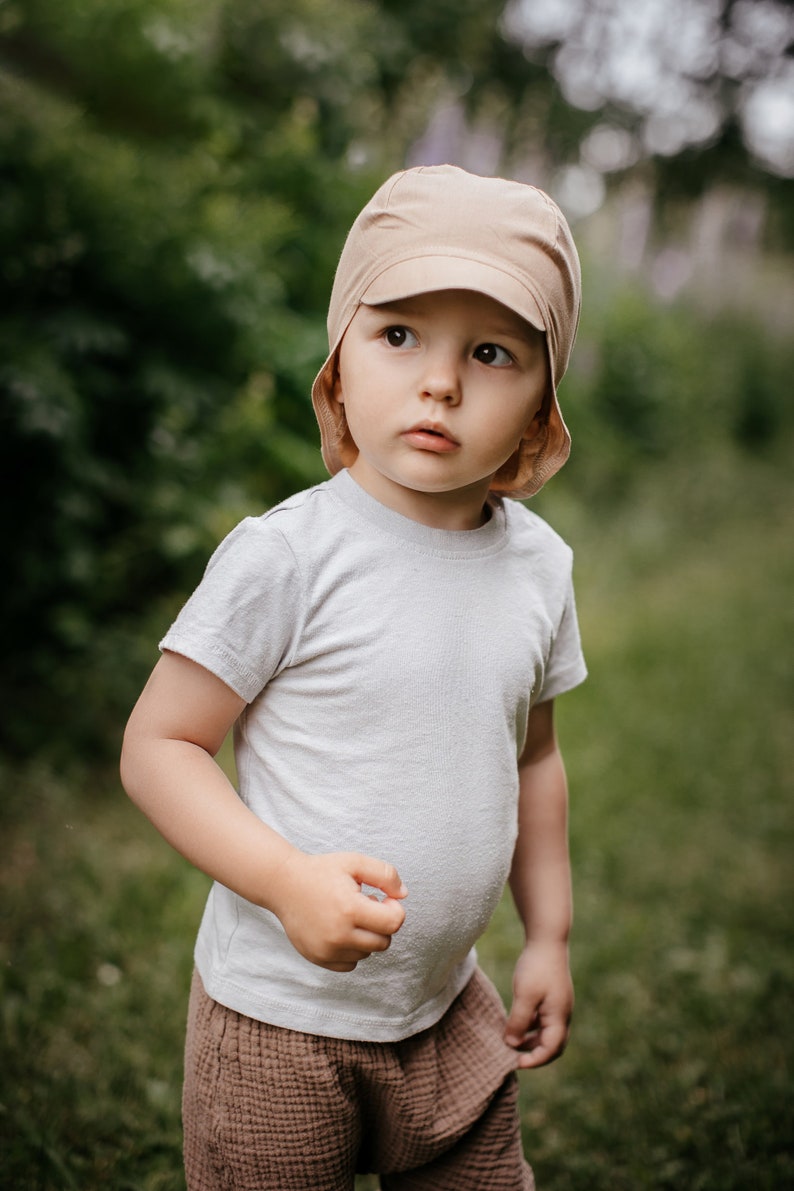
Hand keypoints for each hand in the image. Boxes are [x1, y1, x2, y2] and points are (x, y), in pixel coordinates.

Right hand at [271, 851, 407, 971]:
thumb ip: (385, 874)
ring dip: (365, 937)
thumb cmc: (321, 871)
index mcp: (350, 909)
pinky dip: (351, 950)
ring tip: (349, 915)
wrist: (284, 885)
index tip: (381, 898)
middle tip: (365, 905)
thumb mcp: (355, 862)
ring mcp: (327, 950)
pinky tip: (341, 930)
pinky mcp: (318, 958)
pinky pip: (349, 964)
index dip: (394, 909)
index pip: (393, 923)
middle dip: (381, 924)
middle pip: (383, 942)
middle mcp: (339, 935)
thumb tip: (403, 895)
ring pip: (367, 954)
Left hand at [504, 940, 573, 1068]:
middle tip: (514, 1057)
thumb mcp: (525, 996)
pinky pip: (544, 1021)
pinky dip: (532, 1027)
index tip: (516, 1063)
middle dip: (535, 1054)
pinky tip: (517, 1023)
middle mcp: (563, 1015)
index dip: (535, 1060)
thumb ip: (519, 1022)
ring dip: (532, 1041)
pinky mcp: (553, 998)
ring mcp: (559, 1006)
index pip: (551, 1050)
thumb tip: (511, 1044)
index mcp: (559, 1017)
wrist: (547, 940)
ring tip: (512, 1042)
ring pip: (548, 1033)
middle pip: (553, 1045)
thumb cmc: (537, 968)